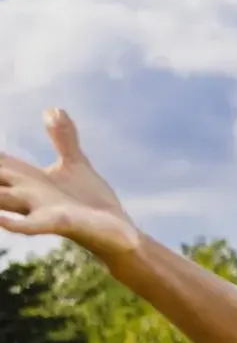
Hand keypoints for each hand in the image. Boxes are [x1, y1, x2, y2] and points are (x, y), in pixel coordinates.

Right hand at [0, 109, 142, 258]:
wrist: (118, 233)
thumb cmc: (91, 202)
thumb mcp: (74, 164)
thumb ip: (62, 138)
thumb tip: (52, 109)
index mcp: (27, 179)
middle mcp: (26, 194)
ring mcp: (39, 209)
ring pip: (2, 200)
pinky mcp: (59, 223)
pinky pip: (31, 225)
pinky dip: (16, 224)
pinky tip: (2, 221)